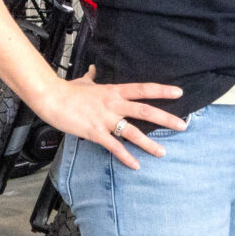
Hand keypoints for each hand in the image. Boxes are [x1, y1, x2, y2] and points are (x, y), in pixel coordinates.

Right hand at [31, 66, 187, 169]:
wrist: (51, 98)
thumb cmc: (67, 90)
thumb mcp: (83, 81)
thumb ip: (92, 77)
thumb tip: (93, 70)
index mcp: (114, 91)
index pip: (143, 89)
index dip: (162, 90)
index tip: (179, 92)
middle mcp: (114, 104)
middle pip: (145, 111)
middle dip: (166, 118)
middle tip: (183, 125)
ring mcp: (105, 119)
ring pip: (133, 131)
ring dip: (149, 143)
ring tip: (162, 152)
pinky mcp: (95, 132)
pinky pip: (114, 146)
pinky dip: (126, 157)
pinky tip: (135, 165)